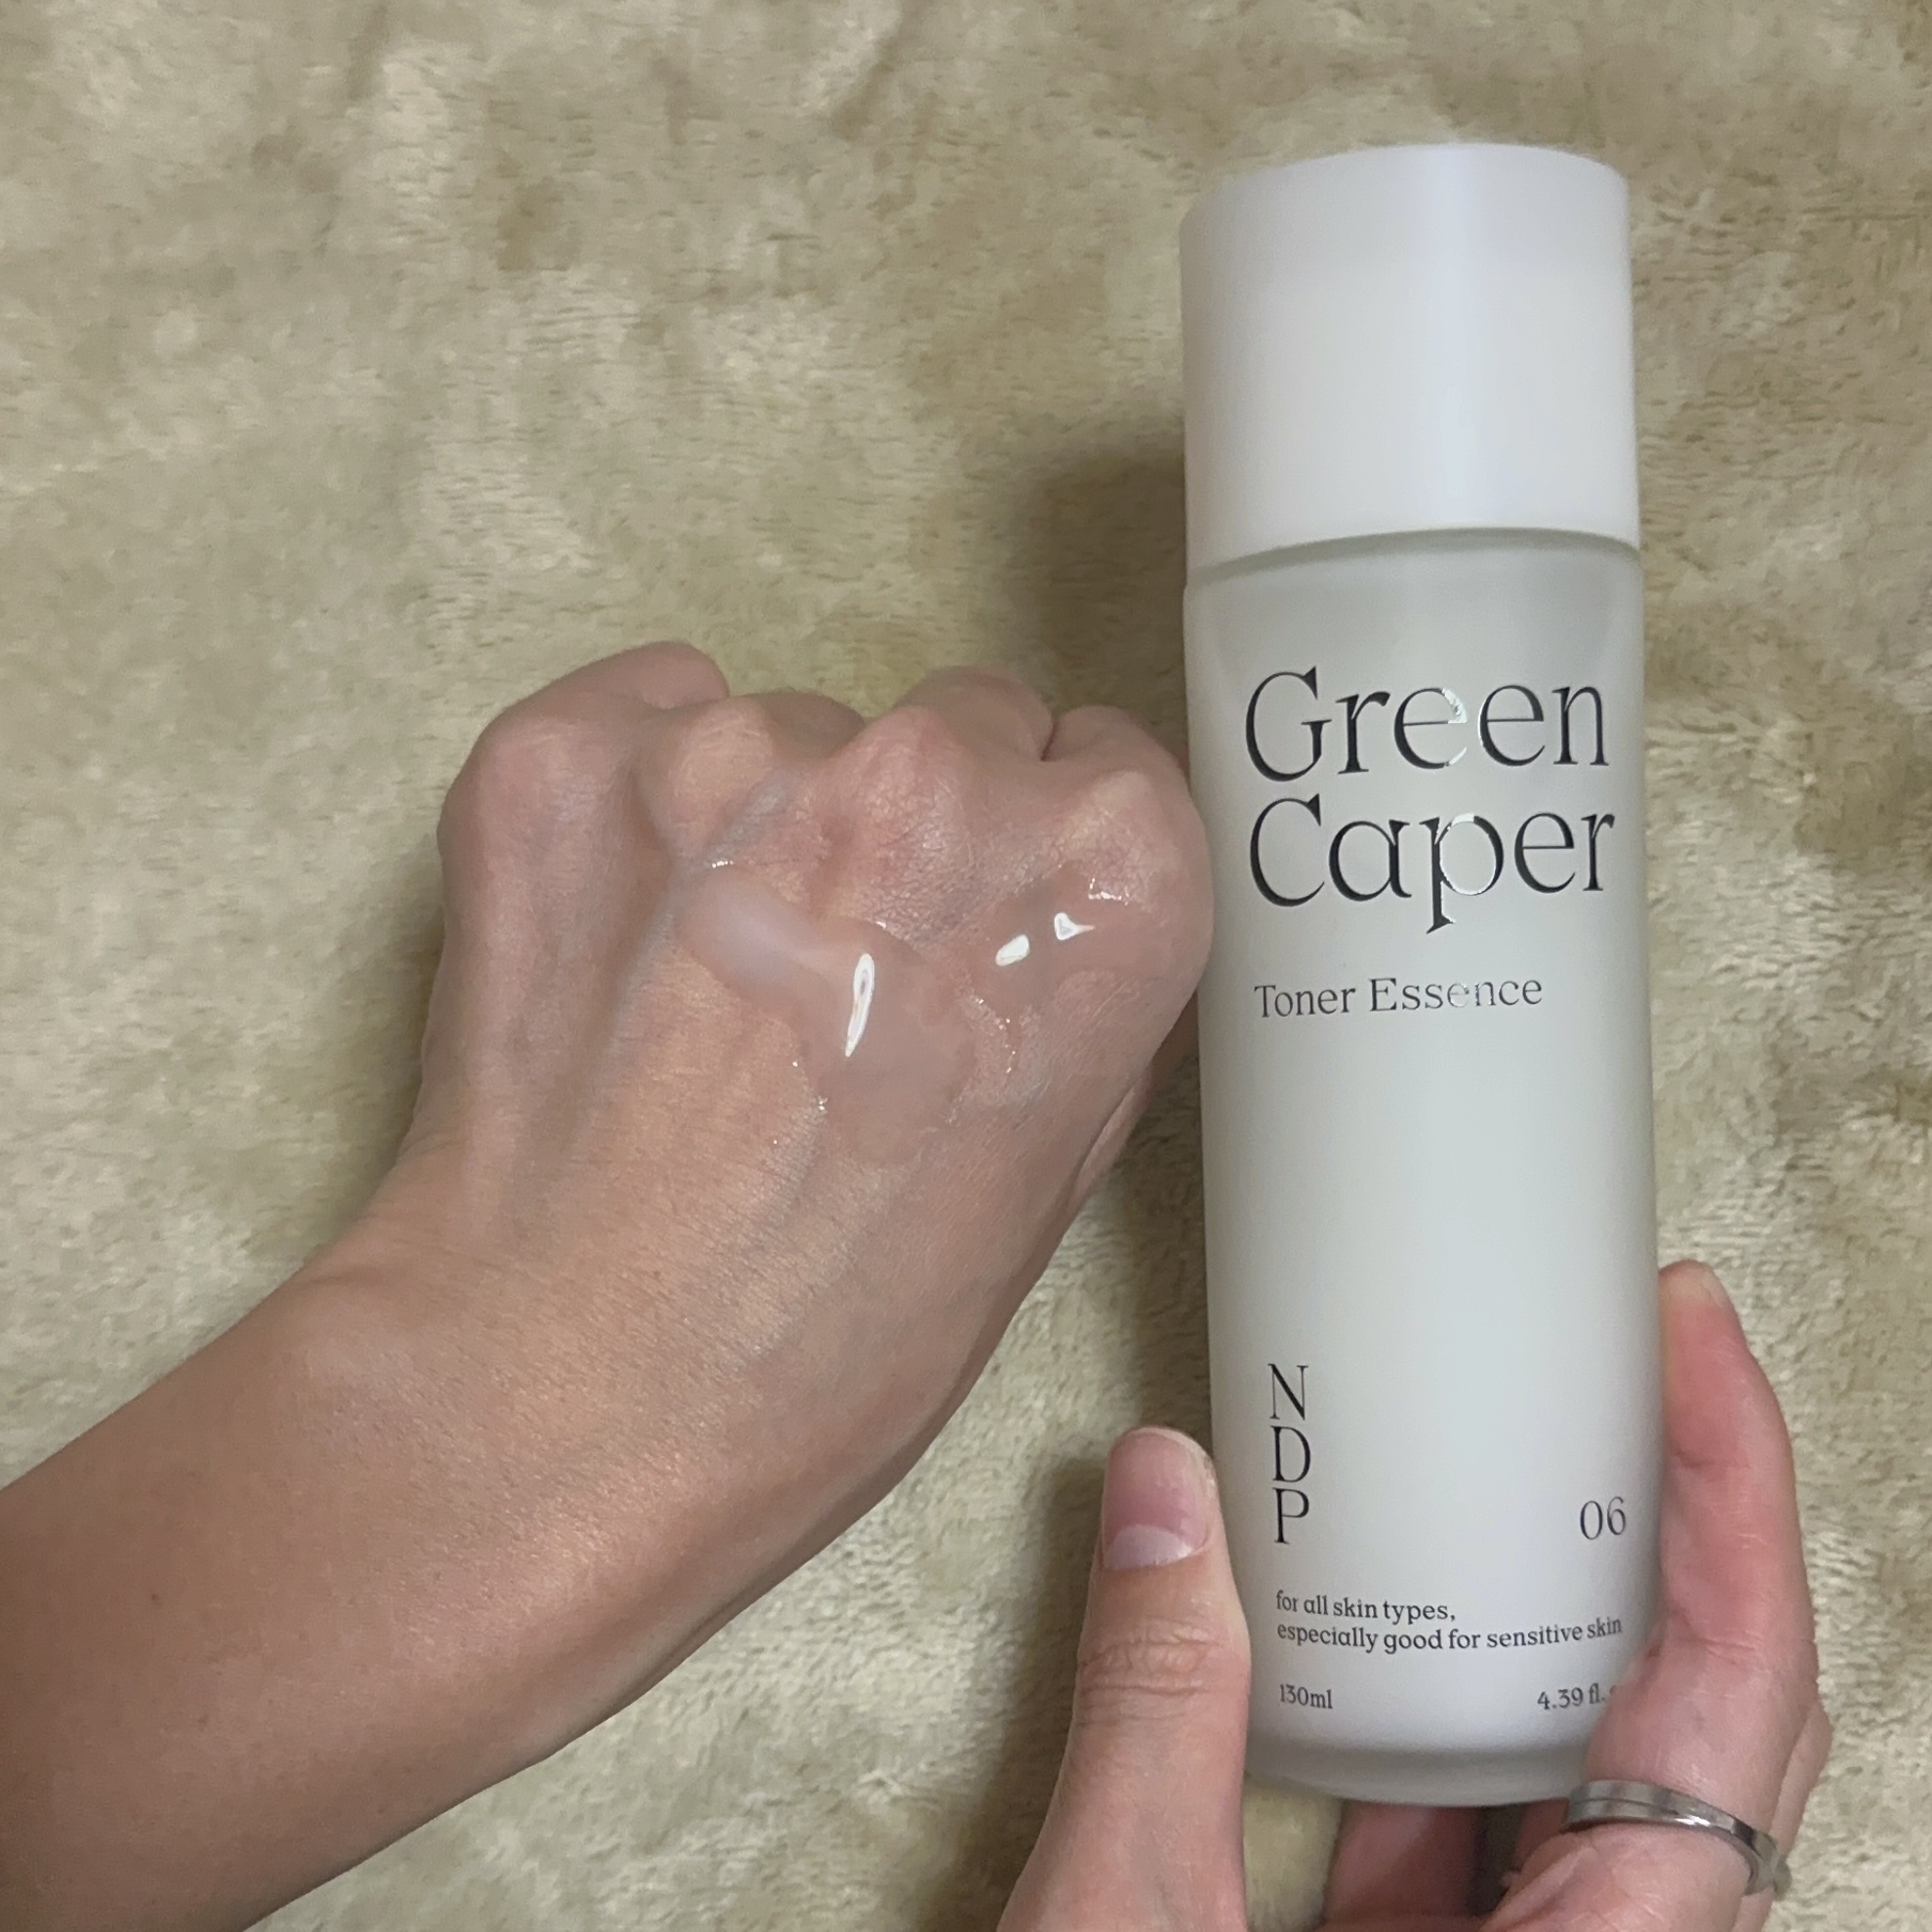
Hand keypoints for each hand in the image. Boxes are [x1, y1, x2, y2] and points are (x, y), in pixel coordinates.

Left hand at [0, 645, 1208, 1928]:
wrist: (557, 1399)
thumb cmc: (832, 1341)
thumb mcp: (1050, 1178)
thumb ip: (1083, 996)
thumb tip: (1046, 907)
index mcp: (1102, 881)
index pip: (1103, 768)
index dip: (1035, 862)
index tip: (974, 931)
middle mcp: (939, 779)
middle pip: (962, 729)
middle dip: (917, 834)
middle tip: (835, 973)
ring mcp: (740, 750)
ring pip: (795, 731)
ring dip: (769, 824)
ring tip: (701, 988)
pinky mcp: (567, 753)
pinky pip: (647, 718)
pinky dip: (637, 803)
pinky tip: (613, 941)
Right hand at [1003, 1262, 1828, 1931]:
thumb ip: (1155, 1712)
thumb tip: (1165, 1497)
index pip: (1733, 1715)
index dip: (1742, 1508)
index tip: (1698, 1352)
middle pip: (1721, 1732)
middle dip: (1699, 1528)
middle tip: (1643, 1368)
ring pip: (1622, 1784)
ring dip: (1592, 1615)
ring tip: (1543, 1474)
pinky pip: (1510, 1838)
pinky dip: (1473, 1714)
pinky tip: (1407, 1634)